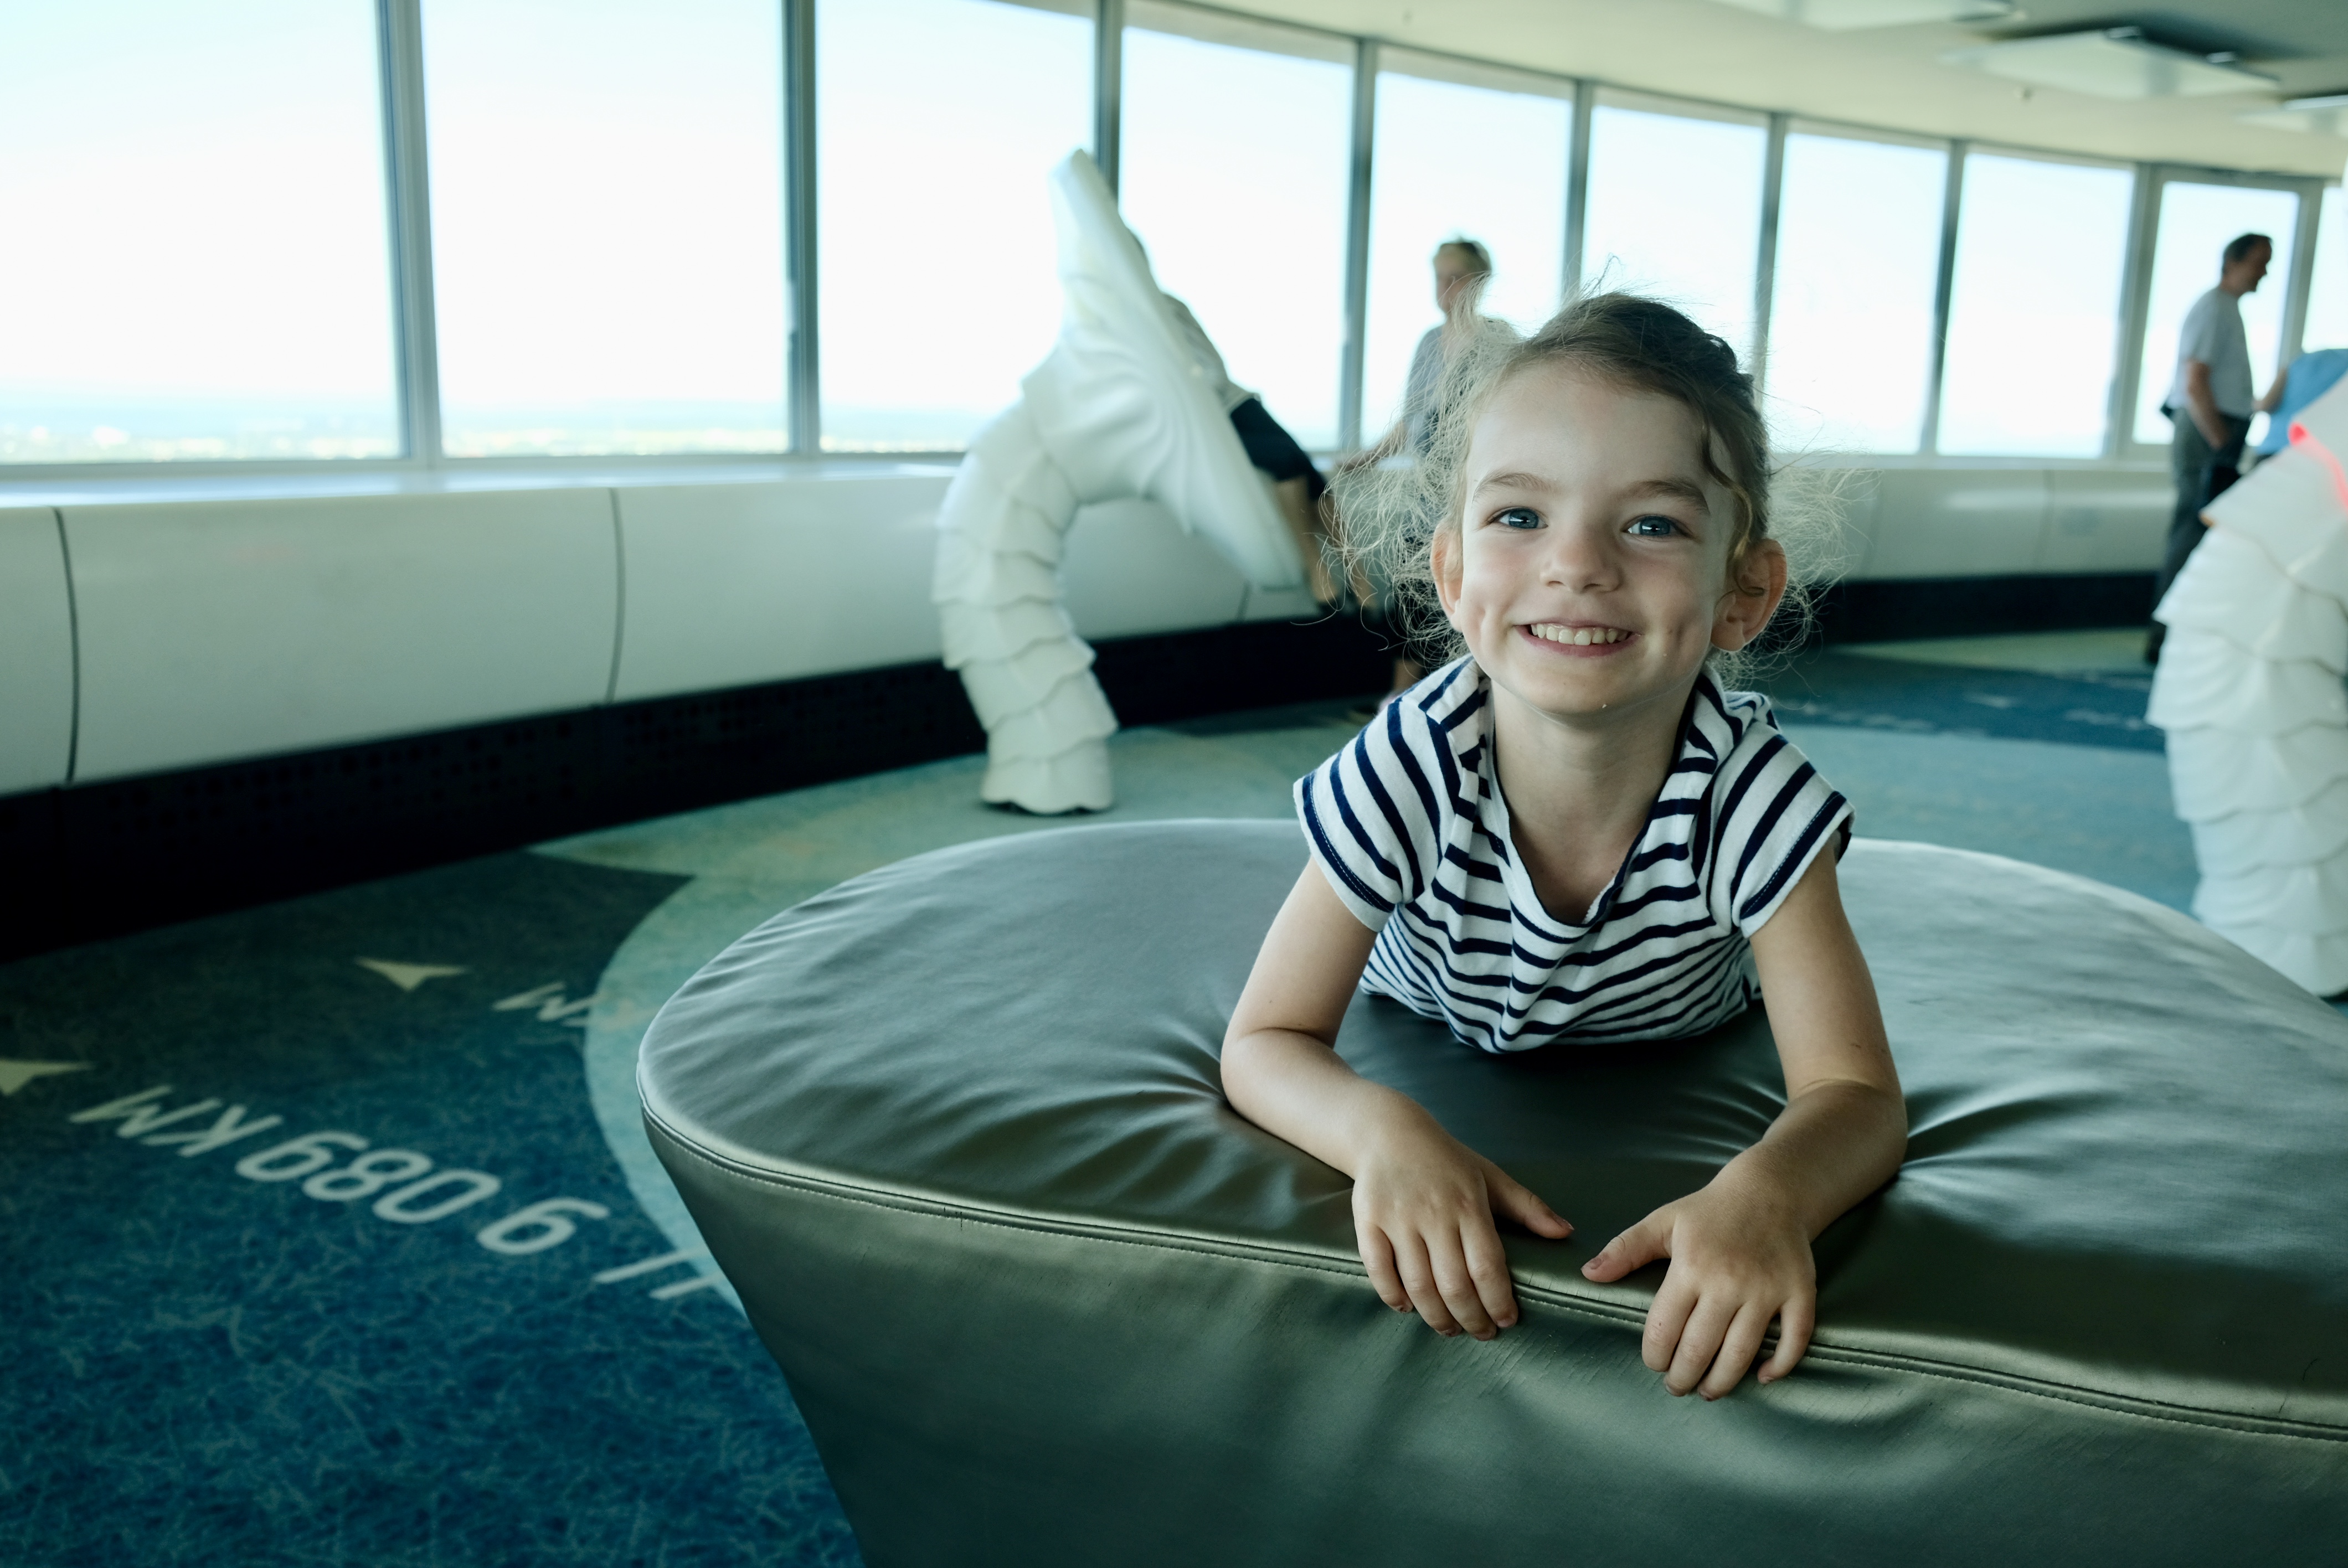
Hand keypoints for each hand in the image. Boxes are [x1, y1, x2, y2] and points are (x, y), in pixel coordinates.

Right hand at [1351, 1108, 1571, 1339]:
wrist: (1388, 1132)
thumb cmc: (1446, 1160)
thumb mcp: (1491, 1177)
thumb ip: (1528, 1207)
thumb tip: (1566, 1232)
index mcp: (1468, 1204)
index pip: (1487, 1267)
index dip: (1499, 1301)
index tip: (1508, 1321)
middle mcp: (1433, 1214)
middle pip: (1454, 1285)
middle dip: (1471, 1319)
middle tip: (1481, 1333)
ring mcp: (1397, 1218)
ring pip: (1418, 1285)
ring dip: (1436, 1317)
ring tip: (1449, 1329)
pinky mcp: (1368, 1220)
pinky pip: (1379, 1270)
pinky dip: (1393, 1296)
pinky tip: (1407, 1308)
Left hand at [1580, 1172, 1815, 1397]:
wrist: (1770, 1190)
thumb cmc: (1710, 1211)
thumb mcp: (1662, 1222)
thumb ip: (1625, 1250)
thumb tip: (1588, 1274)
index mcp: (1691, 1266)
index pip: (1665, 1329)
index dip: (1655, 1355)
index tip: (1653, 1363)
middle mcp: (1729, 1281)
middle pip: (1700, 1349)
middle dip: (1683, 1377)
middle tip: (1676, 1387)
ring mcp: (1767, 1289)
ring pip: (1742, 1353)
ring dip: (1722, 1382)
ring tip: (1708, 1391)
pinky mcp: (1799, 1292)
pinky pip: (1794, 1339)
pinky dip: (1779, 1365)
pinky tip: (1762, 1377)